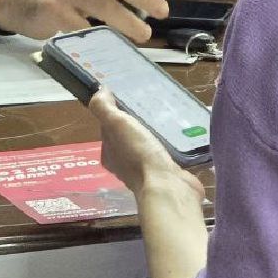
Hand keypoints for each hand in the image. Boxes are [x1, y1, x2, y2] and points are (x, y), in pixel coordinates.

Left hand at [90, 88, 204, 199]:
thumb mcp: (116, 125)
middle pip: (128, 138)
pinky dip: (168, 145)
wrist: (167, 186)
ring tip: (165, 117)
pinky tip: (178, 135)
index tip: (127, 99)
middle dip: (137, 123)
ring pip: (147, 146)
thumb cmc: (138, 154)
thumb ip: (104, 108)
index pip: (108, 129)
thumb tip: (99, 91)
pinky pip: (164, 154)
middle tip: (150, 106)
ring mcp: (146, 171)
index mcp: (109, 155)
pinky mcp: (165, 174)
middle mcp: (124, 165)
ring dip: (154, 134)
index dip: (115, 114)